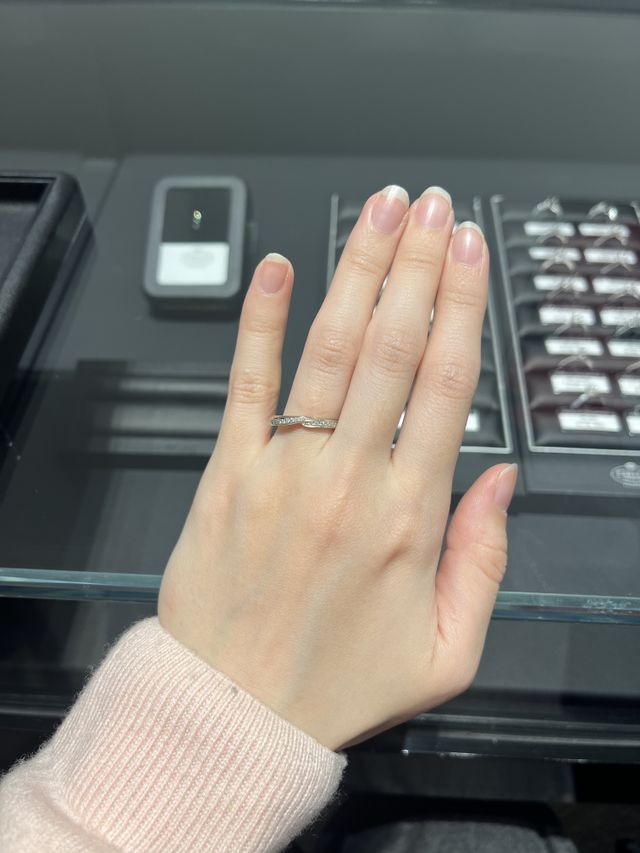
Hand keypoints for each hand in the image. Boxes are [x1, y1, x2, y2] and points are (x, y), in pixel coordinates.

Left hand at [158, 185, 516, 751]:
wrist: (233, 714)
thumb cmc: (336, 683)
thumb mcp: (448, 654)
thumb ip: (486, 561)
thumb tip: (502, 482)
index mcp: (410, 519)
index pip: (446, 388)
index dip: (462, 308)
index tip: (470, 254)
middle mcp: (350, 481)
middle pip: (394, 348)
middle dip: (418, 265)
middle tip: (433, 208)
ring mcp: (283, 471)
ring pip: (330, 349)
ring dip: (358, 272)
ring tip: (380, 212)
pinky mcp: (227, 472)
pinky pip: (246, 382)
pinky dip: (261, 320)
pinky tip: (278, 269)